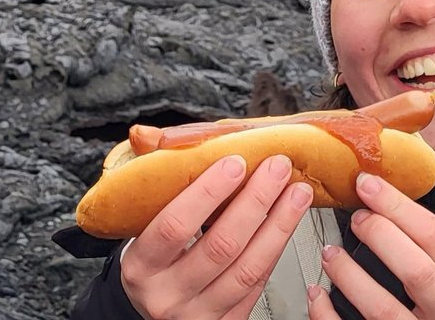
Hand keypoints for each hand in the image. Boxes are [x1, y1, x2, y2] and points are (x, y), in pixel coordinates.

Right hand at [120, 154, 312, 319]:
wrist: (150, 309)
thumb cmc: (149, 258)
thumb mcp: (136, 226)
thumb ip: (152, 185)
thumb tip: (148, 133)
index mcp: (141, 266)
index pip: (174, 226)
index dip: (207, 193)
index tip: (235, 162)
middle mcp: (167, 296)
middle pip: (220, 246)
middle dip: (255, 202)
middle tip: (277, 168)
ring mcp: (198, 315)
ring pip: (248, 270)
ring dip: (278, 226)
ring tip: (297, 193)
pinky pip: (257, 287)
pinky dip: (275, 250)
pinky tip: (288, 223)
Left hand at [307, 173, 434, 319]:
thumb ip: (426, 249)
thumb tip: (381, 197)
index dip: (398, 205)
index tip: (368, 185)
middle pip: (417, 271)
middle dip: (380, 236)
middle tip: (356, 219)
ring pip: (382, 308)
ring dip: (349, 274)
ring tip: (330, 254)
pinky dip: (327, 312)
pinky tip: (318, 294)